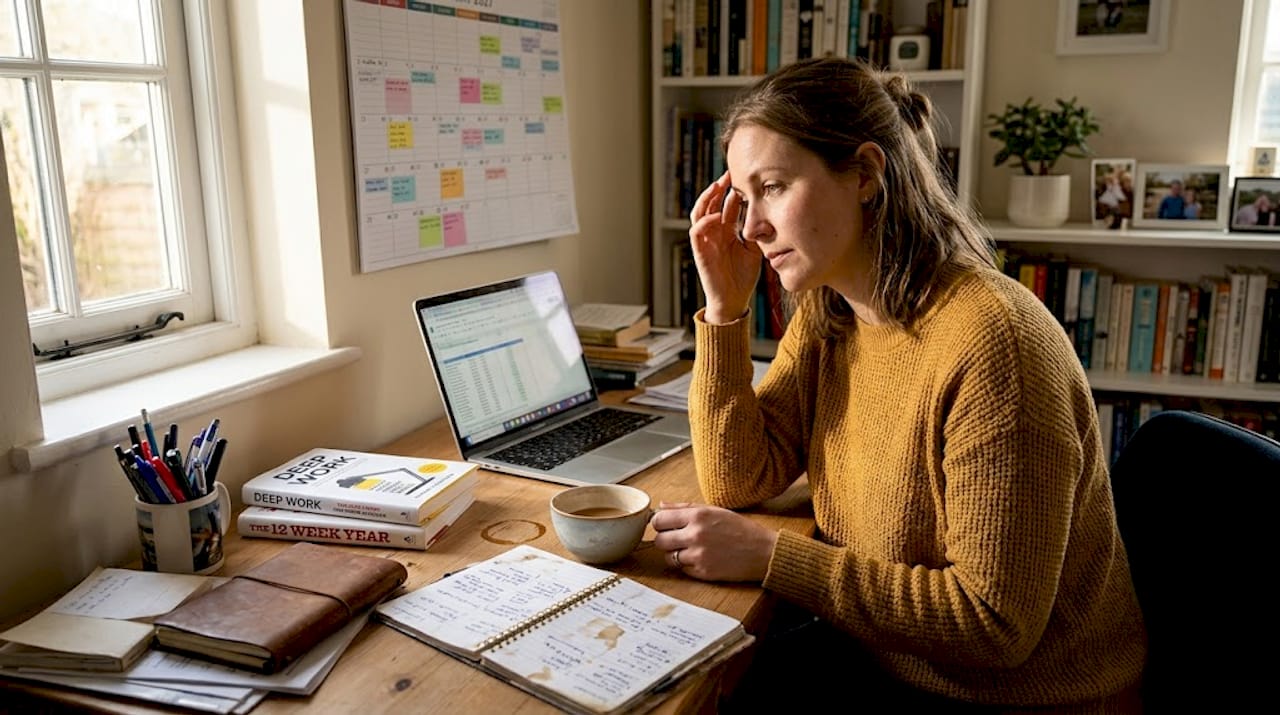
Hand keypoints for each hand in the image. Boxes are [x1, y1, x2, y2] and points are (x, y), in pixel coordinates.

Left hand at [650, 501, 777, 581]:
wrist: (763, 551)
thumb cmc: (740, 529)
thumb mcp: (714, 510)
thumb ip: (685, 507)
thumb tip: (660, 506)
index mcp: (698, 515)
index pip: (659, 519)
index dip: (660, 523)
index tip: (665, 526)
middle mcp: (696, 534)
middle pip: (659, 540)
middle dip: (665, 541)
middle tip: (677, 540)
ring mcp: (699, 555)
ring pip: (668, 558)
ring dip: (675, 555)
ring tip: (691, 550)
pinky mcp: (703, 572)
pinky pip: (682, 570)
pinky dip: (688, 566)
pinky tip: (702, 559)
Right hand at [689, 172, 761, 323]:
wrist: (734, 300)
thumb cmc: (743, 277)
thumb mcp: (754, 249)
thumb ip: (754, 232)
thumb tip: (765, 213)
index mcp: (726, 231)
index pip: (726, 205)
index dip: (733, 191)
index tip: (744, 177)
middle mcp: (714, 233)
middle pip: (711, 203)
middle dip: (719, 187)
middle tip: (730, 173)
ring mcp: (705, 241)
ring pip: (700, 212)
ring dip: (708, 198)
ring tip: (718, 186)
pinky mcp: (700, 251)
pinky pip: (696, 230)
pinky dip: (705, 221)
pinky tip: (716, 216)